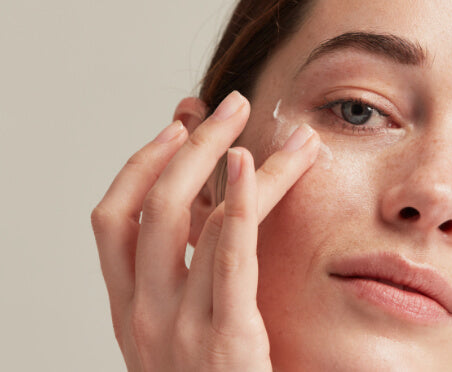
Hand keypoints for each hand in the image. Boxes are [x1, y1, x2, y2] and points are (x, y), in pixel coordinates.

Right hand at [91, 91, 319, 370]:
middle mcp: (142, 312)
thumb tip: (213, 210)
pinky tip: (252, 167)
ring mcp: (178, 327)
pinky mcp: (225, 338)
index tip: (176, 125)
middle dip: (189, 145)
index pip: (114, 217)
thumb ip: (190, 272)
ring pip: (197, 220)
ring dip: (232, 162)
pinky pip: (227, 259)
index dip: (141, 163)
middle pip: (154, 204)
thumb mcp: (180, 330)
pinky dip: (239, 206)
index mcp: (128, 308)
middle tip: (229, 107)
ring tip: (265, 127)